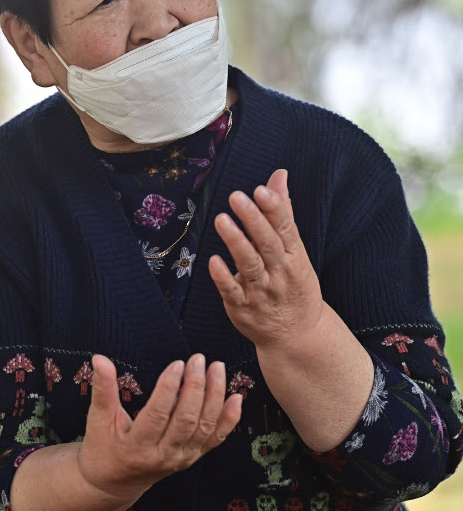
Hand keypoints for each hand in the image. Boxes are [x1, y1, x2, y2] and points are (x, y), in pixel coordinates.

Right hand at [76, 353, 241, 498]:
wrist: (114, 483)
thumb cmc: (103, 448)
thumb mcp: (98, 419)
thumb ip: (103, 388)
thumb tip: (99, 358)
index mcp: (137, 447)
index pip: (157, 415)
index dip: (168, 389)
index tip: (177, 364)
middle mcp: (163, 456)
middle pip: (186, 420)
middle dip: (195, 387)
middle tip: (198, 359)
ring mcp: (181, 459)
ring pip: (205, 427)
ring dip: (214, 396)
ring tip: (216, 368)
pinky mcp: (193, 458)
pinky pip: (216, 439)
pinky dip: (229, 419)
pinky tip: (236, 397)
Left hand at [208, 169, 323, 351]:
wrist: (297, 335)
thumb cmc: (293, 285)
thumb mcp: (296, 250)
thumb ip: (283, 212)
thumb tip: (279, 175)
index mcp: (295, 256)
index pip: (286, 228)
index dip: (274, 209)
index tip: (261, 189)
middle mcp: (280, 273)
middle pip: (267, 244)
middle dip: (253, 220)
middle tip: (237, 196)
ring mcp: (261, 291)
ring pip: (249, 265)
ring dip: (236, 243)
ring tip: (222, 219)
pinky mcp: (242, 307)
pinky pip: (232, 291)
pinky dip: (223, 276)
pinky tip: (213, 260)